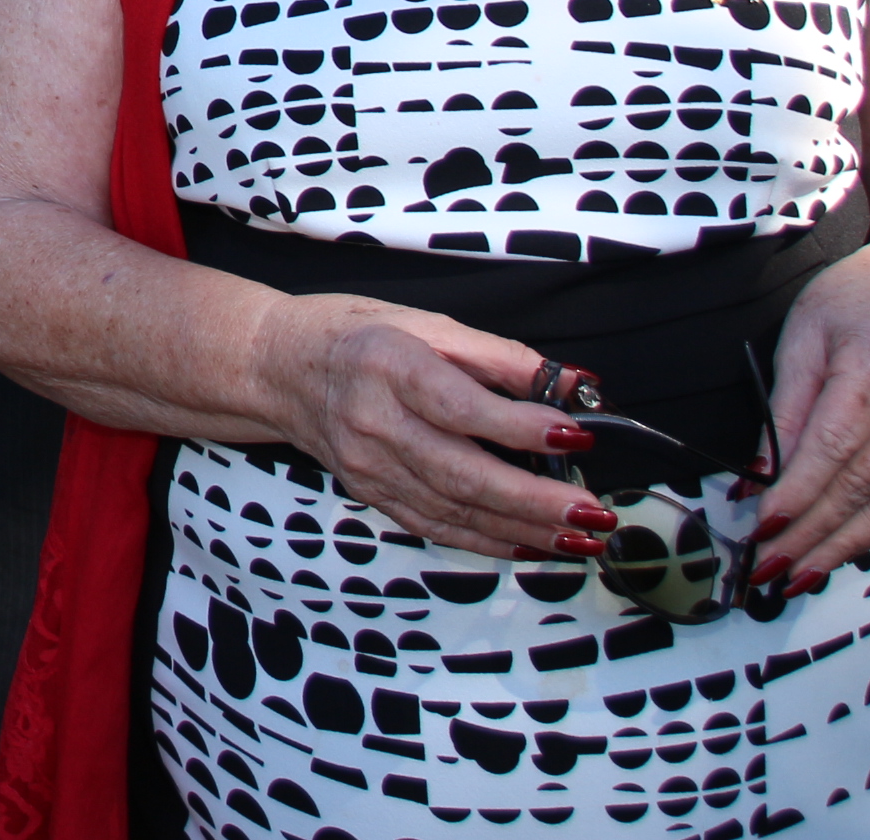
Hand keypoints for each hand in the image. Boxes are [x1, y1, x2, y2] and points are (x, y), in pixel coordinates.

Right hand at [251, 296, 615, 560]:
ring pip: (453, 510)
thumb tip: (571, 383)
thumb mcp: (427, 323)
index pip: (460, 406)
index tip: (576, 435)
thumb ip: (500, 356)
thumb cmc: (355, 335)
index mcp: (390, 366)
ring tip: (579, 538)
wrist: (277, 367)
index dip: (520, 426)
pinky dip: (486, 540)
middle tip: (591, 512)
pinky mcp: (370, 493)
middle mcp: (375, 422)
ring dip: (522, 530)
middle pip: (460, 473)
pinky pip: (434, 526)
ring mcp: (369, 466)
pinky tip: (531, 545)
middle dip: (534, 500)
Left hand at [756, 242, 869, 589]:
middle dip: (813, 532)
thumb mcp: (801, 335)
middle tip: (771, 566)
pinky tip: (842, 551)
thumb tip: (757, 473)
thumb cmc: (851, 305)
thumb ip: (783, 406)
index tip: (762, 525)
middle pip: (863, 483)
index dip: (798, 490)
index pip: (833, 443)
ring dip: (843, 545)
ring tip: (800, 574)